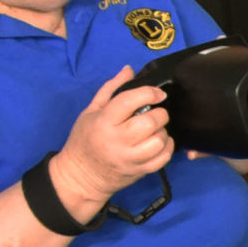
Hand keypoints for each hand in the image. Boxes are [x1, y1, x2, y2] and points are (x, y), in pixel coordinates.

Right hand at [49, 66, 175, 208]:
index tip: (158, 93)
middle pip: (150, 122)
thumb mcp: (91, 111)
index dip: (149, 93)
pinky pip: (163, 158)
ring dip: (163, 132)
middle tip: (155, 114)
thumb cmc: (84, 140)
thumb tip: (129, 70)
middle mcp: (117, 140)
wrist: (80, 176)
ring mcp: (129, 158)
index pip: (130, 101)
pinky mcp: (139, 171)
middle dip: (159, 114)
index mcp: (104, 122)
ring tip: (154, 130)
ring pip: (159, 141)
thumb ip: (111, 89)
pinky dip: (166, 148)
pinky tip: (158, 143)